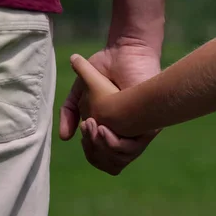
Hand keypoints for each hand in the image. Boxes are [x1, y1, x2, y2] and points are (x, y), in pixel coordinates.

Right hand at [59, 42, 160, 174]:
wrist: (123, 52)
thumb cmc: (104, 67)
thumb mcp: (80, 92)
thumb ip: (70, 112)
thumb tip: (65, 138)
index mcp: (117, 130)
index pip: (103, 159)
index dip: (90, 150)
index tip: (83, 128)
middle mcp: (130, 135)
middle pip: (111, 163)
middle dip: (94, 150)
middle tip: (88, 127)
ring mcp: (140, 131)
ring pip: (120, 159)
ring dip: (101, 146)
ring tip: (93, 125)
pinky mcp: (150, 125)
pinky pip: (130, 149)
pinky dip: (111, 143)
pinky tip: (102, 127)